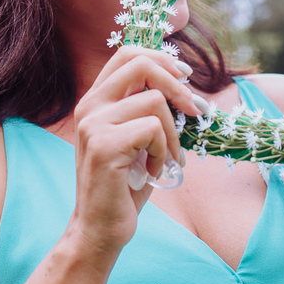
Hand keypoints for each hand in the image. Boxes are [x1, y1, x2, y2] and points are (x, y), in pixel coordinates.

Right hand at [67, 46, 199, 259]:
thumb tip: (184, 79)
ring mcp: (93, 124)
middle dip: (176, 85)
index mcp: (95, 100)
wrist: (101, 229)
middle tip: (194, 110)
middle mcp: (88, 106)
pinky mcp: (104, 145)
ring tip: (167, 159)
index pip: (128, 54)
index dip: (161, 58)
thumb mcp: (137, 138)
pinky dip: (165, 152)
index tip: (185, 78)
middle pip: (140, 64)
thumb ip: (147, 107)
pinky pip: (153, 129)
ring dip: (173, 133)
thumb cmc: (126, 184)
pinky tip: (154, 172)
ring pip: (154, 101)